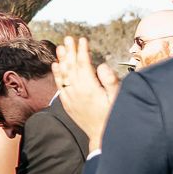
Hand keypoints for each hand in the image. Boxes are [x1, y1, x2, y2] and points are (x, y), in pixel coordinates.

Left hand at [52, 36, 118, 150]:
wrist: (101, 136)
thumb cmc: (113, 116)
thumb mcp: (117, 99)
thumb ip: (110, 81)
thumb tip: (101, 65)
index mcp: (89, 88)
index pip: (83, 64)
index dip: (82, 51)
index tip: (82, 39)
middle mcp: (76, 91)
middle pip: (71, 66)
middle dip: (70, 51)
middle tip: (68, 38)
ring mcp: (70, 97)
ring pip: (63, 74)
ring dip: (62, 60)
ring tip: (60, 47)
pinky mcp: (67, 102)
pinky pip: (59, 84)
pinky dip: (57, 74)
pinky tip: (56, 65)